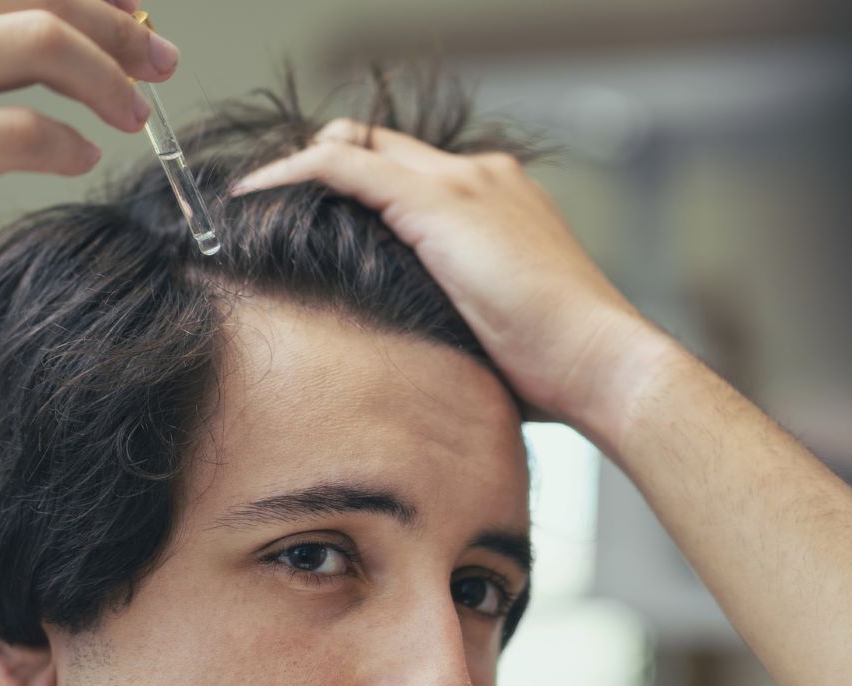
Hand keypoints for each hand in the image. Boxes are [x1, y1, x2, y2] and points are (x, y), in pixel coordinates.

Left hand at [229, 120, 679, 443]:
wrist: (602, 363)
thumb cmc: (561, 372)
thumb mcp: (498, 336)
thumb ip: (456, 321)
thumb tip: (408, 357)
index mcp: (503, 203)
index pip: (413, 175)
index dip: (359, 191)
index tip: (313, 227)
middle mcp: (483, 177)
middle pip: (380, 148)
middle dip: (321, 172)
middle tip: (266, 212)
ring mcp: (462, 183)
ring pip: (356, 146)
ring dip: (298, 170)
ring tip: (249, 206)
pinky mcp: (438, 201)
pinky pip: (341, 165)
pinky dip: (290, 173)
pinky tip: (249, 198)